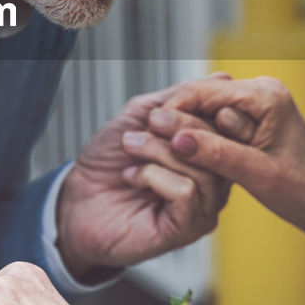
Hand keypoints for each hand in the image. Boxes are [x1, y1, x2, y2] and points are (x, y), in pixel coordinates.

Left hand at [55, 79, 232, 278]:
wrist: (77, 200)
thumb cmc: (108, 161)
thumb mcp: (141, 116)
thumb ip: (179, 98)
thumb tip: (222, 77)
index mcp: (207, 151)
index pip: (228, 123)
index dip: (202, 107)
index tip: (165, 107)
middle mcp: (214, 178)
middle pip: (220, 143)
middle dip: (180, 124)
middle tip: (149, 122)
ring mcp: (205, 204)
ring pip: (203, 167)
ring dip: (159, 150)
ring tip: (131, 147)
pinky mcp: (189, 227)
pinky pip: (187, 191)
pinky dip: (155, 176)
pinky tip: (134, 177)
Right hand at [152, 76, 304, 291]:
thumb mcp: (256, 175)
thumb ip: (215, 153)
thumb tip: (175, 137)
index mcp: (266, 96)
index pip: (205, 93)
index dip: (174, 110)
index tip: (147, 130)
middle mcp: (261, 92)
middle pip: (202, 99)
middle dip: (177, 121)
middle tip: (145, 143)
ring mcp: (256, 106)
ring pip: (205, 113)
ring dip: (186, 133)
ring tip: (160, 152)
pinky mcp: (252, 123)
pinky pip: (214, 125)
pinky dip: (200, 140)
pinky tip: (183, 156)